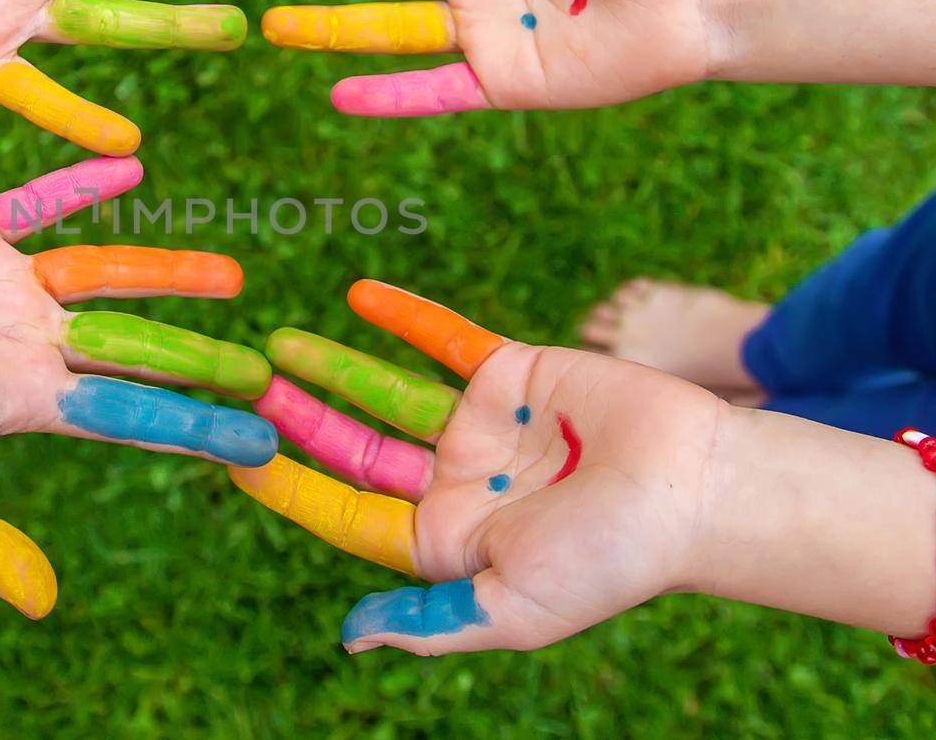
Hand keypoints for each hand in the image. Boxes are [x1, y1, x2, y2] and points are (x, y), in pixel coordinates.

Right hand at [0, 156, 276, 618]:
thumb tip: (43, 604)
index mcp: (25, 400)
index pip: (126, 412)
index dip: (191, 424)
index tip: (257, 441)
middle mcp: (29, 343)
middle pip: (132, 343)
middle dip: (198, 354)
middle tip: (266, 365)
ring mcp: (2, 288)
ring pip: (99, 272)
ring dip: (162, 269)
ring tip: (233, 274)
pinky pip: (31, 205)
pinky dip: (74, 187)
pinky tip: (129, 166)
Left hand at [228, 280, 726, 653]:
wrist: (700, 490)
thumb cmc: (613, 561)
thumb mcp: (514, 607)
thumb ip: (432, 622)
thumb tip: (349, 639)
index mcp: (450, 542)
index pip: (349, 512)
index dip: (292, 486)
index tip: (236, 455)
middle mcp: (458, 482)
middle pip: (357, 447)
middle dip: (300, 419)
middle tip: (243, 385)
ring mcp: (485, 426)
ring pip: (389, 390)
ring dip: (335, 367)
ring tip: (278, 342)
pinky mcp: (516, 373)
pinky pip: (446, 338)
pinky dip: (405, 316)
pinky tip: (357, 295)